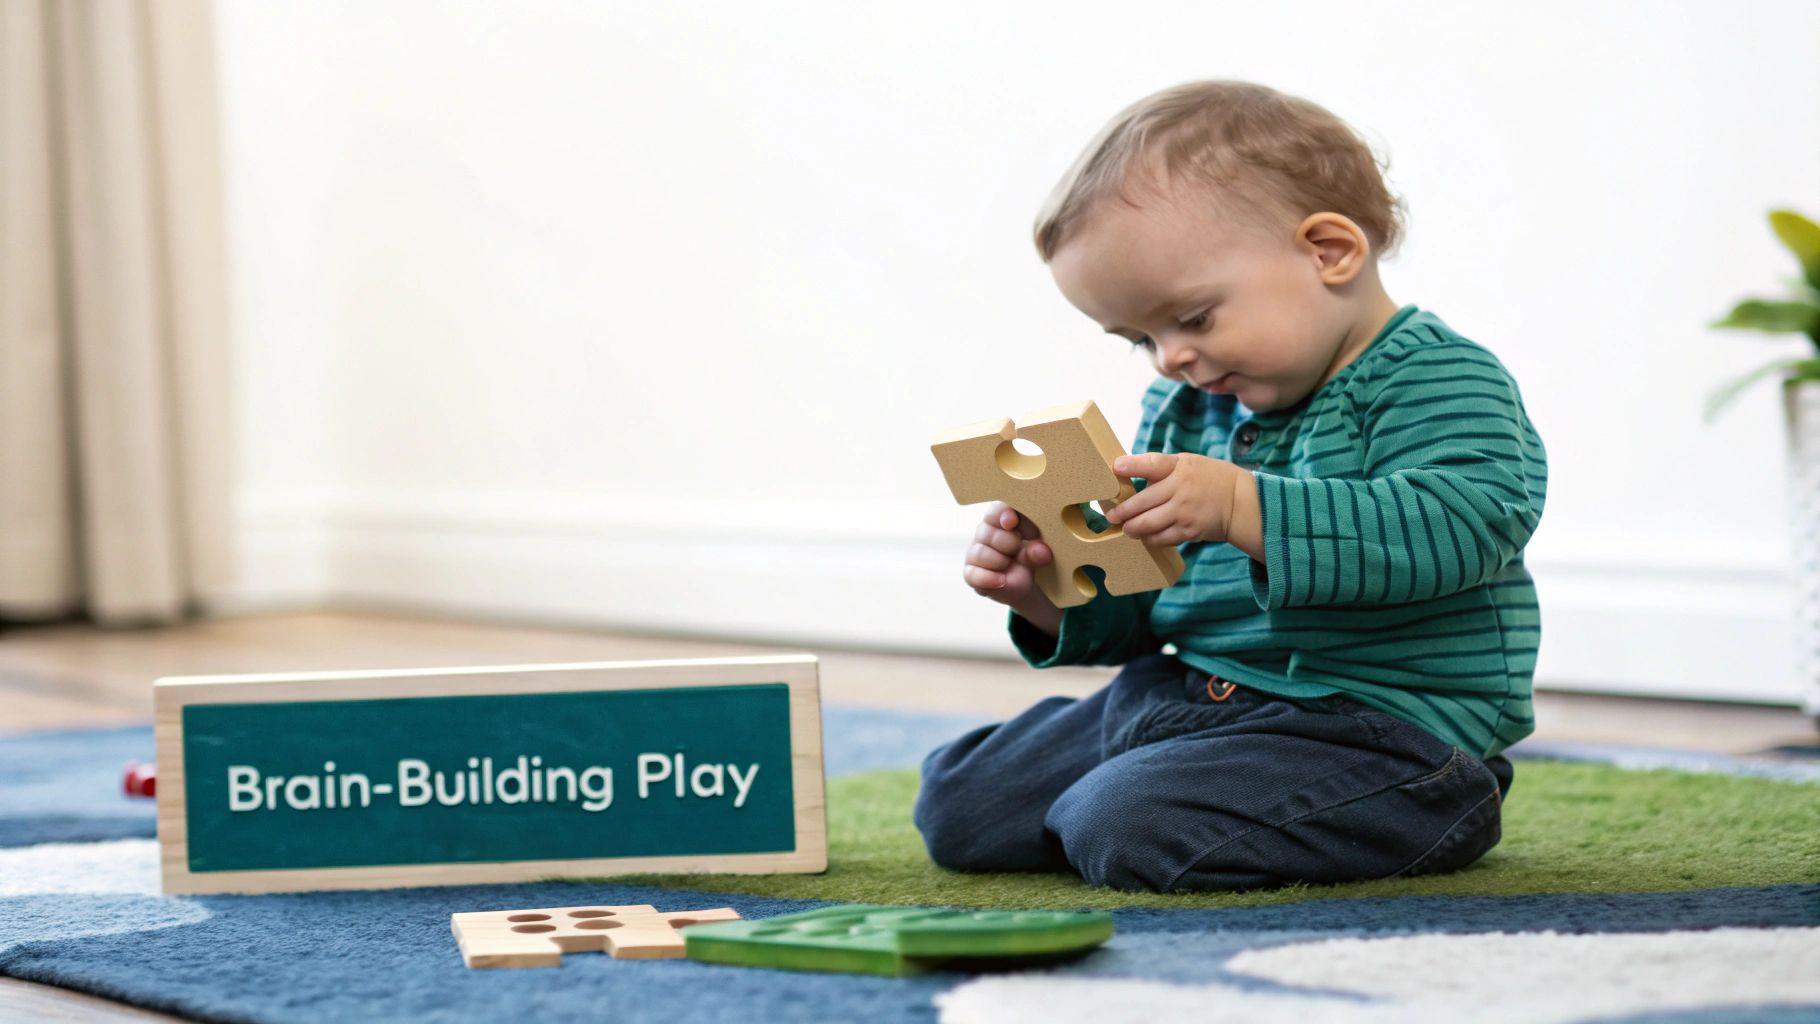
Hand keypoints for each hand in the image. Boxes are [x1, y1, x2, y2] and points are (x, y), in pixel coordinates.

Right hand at [962, 503, 1056, 611]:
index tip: (1012, 522)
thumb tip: (1041, 552)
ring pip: (981, 553)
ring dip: (1001, 562)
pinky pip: (973, 575)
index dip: (1003, 514)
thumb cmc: (1028, 557)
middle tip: (1020, 550)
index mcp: (1000, 519)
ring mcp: (975, 554)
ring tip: (1013, 567)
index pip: (995, 510)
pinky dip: (989, 578)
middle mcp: (984, 533)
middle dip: (1010, 543)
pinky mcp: (971, 574)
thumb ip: (1037, 550)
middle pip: (989, 532)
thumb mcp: (1037, 552)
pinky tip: (1002, 581)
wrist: (1024, 583)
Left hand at [1105, 453, 1257, 552]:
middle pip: (1141, 502)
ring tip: (1126, 528)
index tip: (1115, 468)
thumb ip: (1161, 469)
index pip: (1152, 464)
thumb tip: (1126, 476)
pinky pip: (1161, 538)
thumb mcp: (1188, 463)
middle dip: (1121, 511)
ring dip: (1131, 528)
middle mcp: (1180, 489)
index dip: (1131, 466)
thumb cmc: (1209, 479)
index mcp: (1179, 467)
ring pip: (1147, 524)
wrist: (1240, 501)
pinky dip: (1149, 538)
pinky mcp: (1188, 531)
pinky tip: (1145, 536)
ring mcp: (1184, 512)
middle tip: (1112, 516)